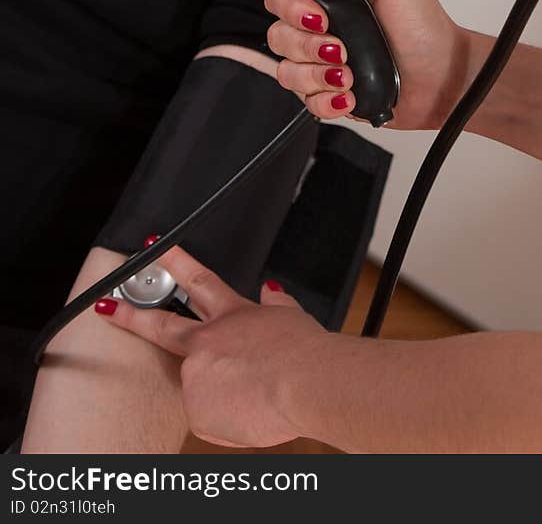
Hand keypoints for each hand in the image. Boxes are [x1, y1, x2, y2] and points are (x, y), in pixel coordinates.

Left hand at [93, 246, 325, 447]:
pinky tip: (250, 413)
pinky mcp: (196, 409)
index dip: (174, 262)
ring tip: (258, 397)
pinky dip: (228, 421)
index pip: (198, 282)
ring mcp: (197, 375)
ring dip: (225, 396)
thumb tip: (273, 290)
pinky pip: (210, 420)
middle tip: (107, 307)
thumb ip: (276, 305)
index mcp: (232, 315)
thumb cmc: (305, 352)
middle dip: (131, 315)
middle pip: (162, 326)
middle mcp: (208, 341)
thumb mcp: (293, 316)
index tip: (153, 248)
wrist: (305, 382)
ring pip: (202, 389)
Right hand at [264, 0, 471, 128]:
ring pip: (286, 70)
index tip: (319, 16)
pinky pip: (304, 101)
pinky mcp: (329, 92)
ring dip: (318, 75)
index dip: (290, 6)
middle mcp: (323, 24)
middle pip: (277, 33)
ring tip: (350, 74)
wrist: (443, 76)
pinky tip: (350, 93)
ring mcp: (323, 61)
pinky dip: (327, 100)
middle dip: (306, 44)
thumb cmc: (424, 25)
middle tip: (339, 47)